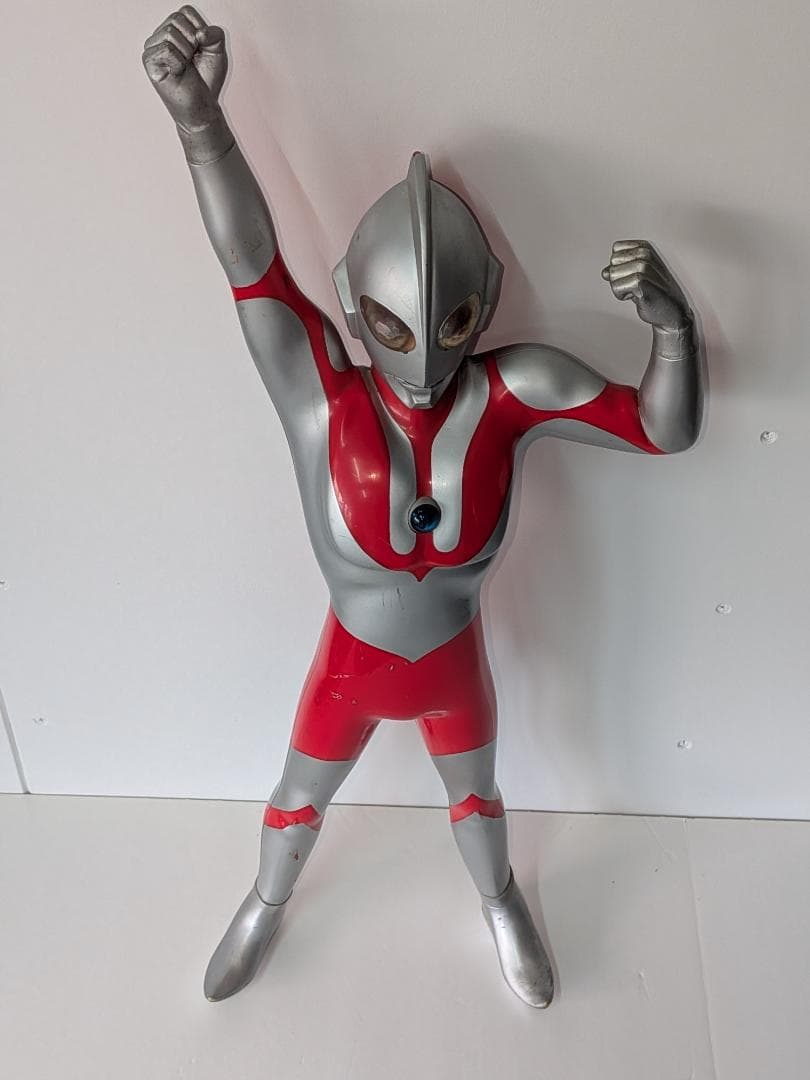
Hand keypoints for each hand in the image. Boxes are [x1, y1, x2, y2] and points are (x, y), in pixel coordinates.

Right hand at [142, 6, 226, 129]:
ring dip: (186, 53)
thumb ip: (215, 34)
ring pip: (170, 32)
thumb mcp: (217, 50)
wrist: (202, 106)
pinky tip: (177, 72)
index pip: (186, 11)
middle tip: (192, 60)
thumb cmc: (206, 79)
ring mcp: (152, 47)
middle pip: (177, 19)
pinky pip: (166, 49)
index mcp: (175, 28)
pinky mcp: (149, 61)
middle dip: (193, 42)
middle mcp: (161, 34)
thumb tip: (200, 33)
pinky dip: (178, 62)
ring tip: (185, 67)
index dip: (201, 30)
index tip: (201, 49)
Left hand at [601, 241, 691, 331]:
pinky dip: (623, 296)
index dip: (620, 266)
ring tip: (637, 291)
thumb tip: (604, 272)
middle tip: (636, 286)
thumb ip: (620, 270)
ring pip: (612, 275)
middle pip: (613, 263)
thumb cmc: (655, 293)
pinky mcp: (640, 280)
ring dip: (621, 288)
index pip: (616, 250)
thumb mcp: (636, 277)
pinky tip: (638, 296)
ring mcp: (644, 266)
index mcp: (645, 248)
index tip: (634, 276)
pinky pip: (616, 287)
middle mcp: (645, 254)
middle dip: (619, 278)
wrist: (671, 311)